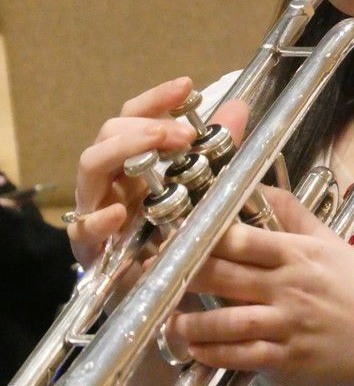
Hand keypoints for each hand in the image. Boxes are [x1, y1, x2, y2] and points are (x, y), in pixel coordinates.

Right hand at [67, 76, 248, 268]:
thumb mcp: (203, 191)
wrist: (162, 298)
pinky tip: (121, 213)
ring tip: (159, 148)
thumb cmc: (176, 238)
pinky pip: (82, 228)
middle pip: (109, 133)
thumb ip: (218, 149)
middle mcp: (111, 180)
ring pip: (90, 166)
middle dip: (146, 125)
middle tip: (184, 133)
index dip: (158, 99)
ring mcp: (96, 210)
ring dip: (124, 150)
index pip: (135, 116)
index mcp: (134, 161)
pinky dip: (100, 218)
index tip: (187, 86)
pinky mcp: (89, 248)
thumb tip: (240, 108)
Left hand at [165, 185, 353, 385]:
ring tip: (167, 320)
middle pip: (222, 275)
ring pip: (226, 321)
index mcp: (296, 253)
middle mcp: (289, 286)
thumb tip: (262, 187)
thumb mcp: (330, 242)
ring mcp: (287, 325)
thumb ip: (293, 216)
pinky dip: (213, 355)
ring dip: (189, 323)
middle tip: (148, 273)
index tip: (170, 235)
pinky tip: (195, 351)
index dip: (199, 236)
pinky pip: (240, 357)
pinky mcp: (287, 361)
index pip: (239, 238)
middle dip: (179, 274)